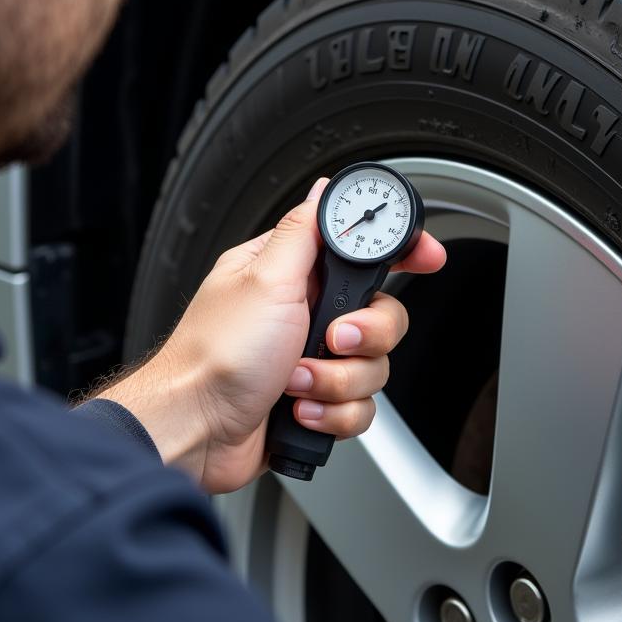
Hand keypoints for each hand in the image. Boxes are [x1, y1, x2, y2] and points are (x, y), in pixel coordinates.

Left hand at [98, 178, 445, 493]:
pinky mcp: (316, 399)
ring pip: (375, 365)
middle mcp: (307, 312)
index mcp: (294, 273)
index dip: (403, 252)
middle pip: (383, 313)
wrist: (194, 430)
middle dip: (364, 336)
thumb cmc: (213, 355)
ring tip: (295, 381)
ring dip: (337, 380)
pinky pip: (359, 406)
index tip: (427, 258)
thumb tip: (323, 190)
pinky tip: (296, 409)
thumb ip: (303, 233)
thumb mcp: (264, 278)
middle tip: (330, 338)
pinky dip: (331, 412)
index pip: (363, 250)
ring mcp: (312, 358)